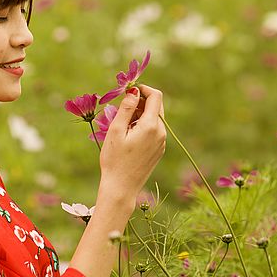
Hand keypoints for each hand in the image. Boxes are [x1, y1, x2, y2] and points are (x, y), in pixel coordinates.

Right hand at [98, 84, 165, 199]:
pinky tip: (129, 136)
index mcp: (151, 126)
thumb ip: (126, 108)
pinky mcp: (158, 150)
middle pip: (157, 106)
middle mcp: (161, 133)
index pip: (156, 96)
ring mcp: (161, 142)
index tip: (128, 91)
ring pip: (155, 118)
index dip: (143, 89)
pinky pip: (154, 130)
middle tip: (122, 108)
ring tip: (122, 125)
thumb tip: (134, 91)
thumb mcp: (116, 131)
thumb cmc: (114, 160)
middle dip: (141, 101)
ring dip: (141, 114)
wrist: (121, 188)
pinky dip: (143, 126)